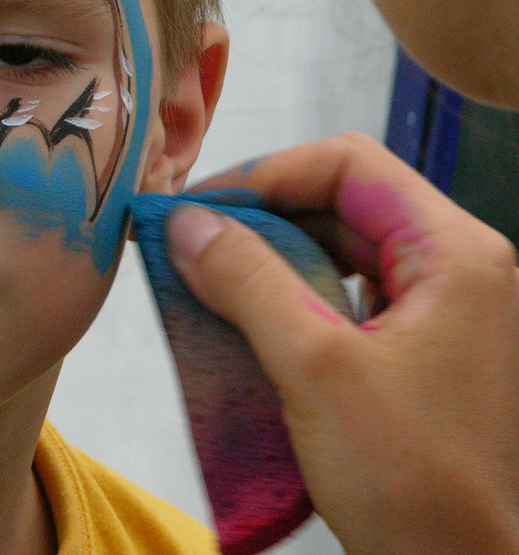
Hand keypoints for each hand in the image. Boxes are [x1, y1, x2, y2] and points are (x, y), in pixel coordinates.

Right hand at [169, 133, 518, 554]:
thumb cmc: (412, 480)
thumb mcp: (314, 367)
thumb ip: (247, 280)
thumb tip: (185, 223)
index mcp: (455, 253)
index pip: (348, 163)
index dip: (265, 174)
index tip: (198, 210)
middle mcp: (459, 269)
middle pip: (343, 201)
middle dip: (260, 216)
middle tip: (189, 242)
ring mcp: (445, 312)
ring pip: (341, 248)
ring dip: (270, 257)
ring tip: (205, 280)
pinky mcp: (423, 352)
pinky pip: (347, 296)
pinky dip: (292, 297)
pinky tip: (244, 322)